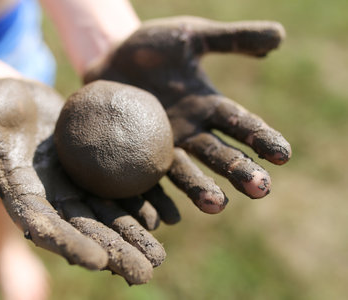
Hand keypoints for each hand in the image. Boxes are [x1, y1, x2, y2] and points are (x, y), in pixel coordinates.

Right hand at [0, 78, 178, 283]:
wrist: (13, 93)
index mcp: (20, 191)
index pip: (43, 225)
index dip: (68, 243)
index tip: (99, 261)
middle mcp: (50, 195)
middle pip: (83, 229)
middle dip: (113, 253)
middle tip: (145, 273)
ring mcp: (72, 183)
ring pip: (106, 214)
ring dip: (133, 236)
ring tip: (159, 255)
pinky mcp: (91, 166)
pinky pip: (119, 187)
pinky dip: (141, 202)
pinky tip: (165, 215)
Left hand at [85, 16, 291, 212]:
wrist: (108, 57)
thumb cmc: (151, 47)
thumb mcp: (191, 36)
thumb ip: (232, 38)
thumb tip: (279, 36)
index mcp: (207, 106)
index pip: (240, 123)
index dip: (262, 138)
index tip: (282, 155)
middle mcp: (190, 131)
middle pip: (218, 154)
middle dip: (239, 170)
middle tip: (260, 189)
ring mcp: (162, 146)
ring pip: (186, 172)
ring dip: (202, 190)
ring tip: (216, 205)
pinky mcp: (135, 155)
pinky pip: (147, 181)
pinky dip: (157, 200)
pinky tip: (166, 218)